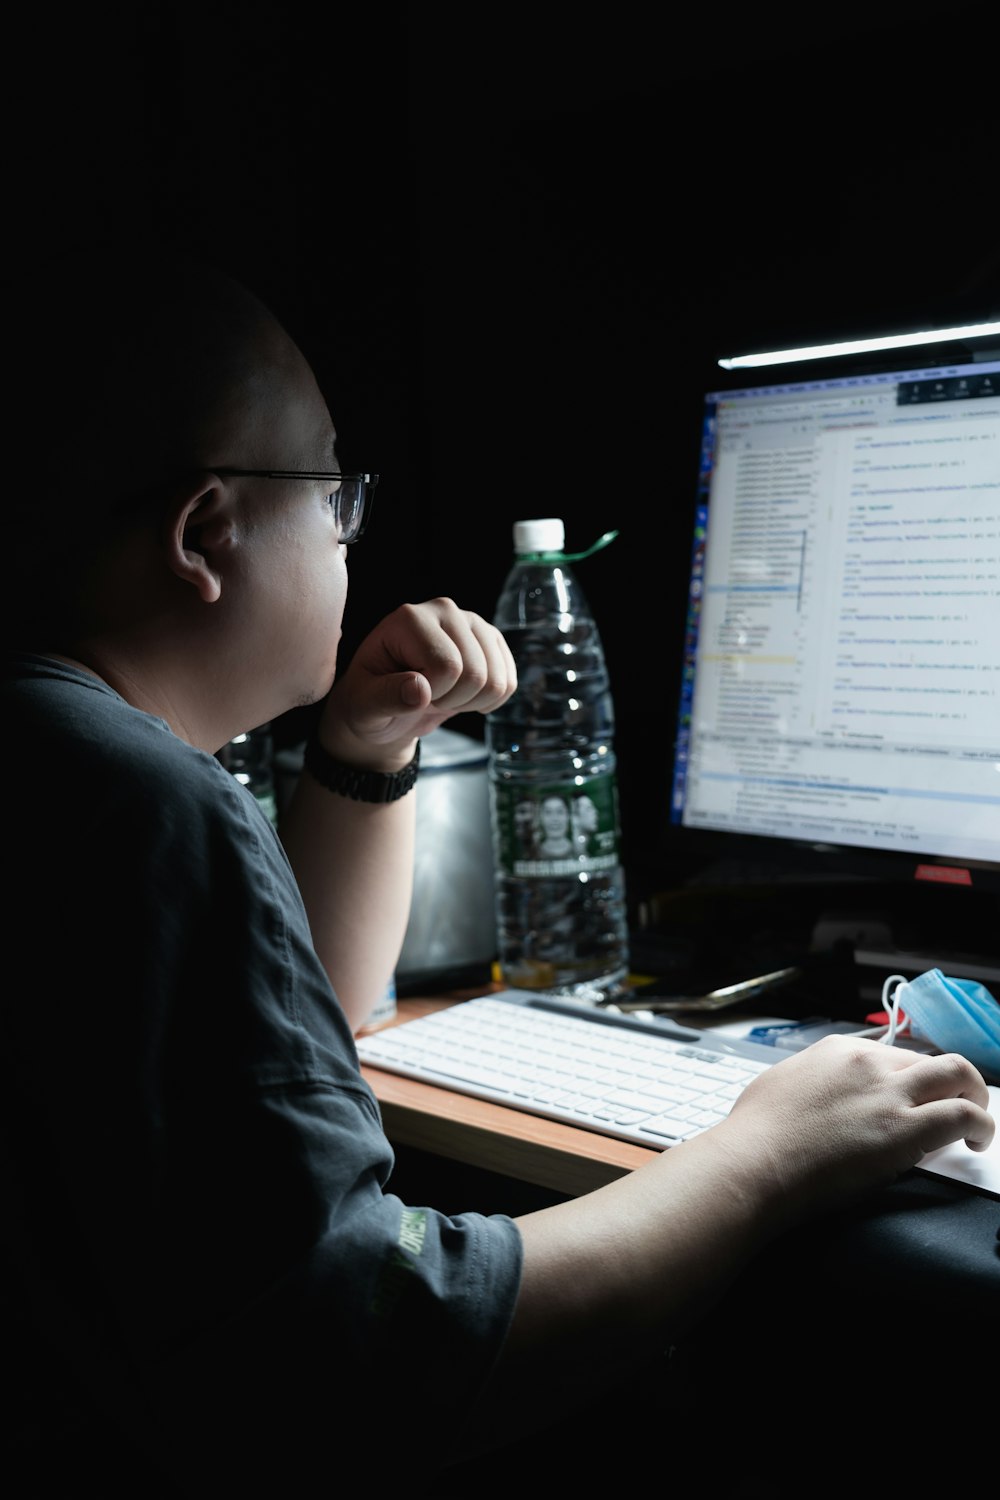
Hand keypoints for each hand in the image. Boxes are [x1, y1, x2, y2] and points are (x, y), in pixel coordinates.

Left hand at [318, 597, 516, 763]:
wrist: (385, 707)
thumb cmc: (369, 702)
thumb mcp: (364, 707)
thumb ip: (385, 698)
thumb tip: (420, 690)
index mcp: (409, 618)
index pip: (446, 666)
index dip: (432, 695)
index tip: (408, 693)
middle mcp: (444, 610)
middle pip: (475, 674)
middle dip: (452, 700)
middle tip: (427, 696)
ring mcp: (472, 622)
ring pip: (496, 680)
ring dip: (471, 702)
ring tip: (443, 694)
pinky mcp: (490, 639)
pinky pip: (509, 682)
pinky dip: (489, 701)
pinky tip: (464, 696)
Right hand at [715, 1035, 993, 1217]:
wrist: (754, 1162)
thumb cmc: (755, 1133)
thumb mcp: (781, 1085)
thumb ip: (810, 1083)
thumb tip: (818, 1095)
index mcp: (838, 1051)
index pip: (894, 1056)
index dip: (911, 1081)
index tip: (914, 1101)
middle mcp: (869, 1063)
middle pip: (932, 1060)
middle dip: (952, 1084)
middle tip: (957, 1107)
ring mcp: (889, 1093)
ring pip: (959, 1074)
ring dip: (976, 1096)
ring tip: (977, 1124)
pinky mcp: (905, 1129)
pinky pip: (964, 1116)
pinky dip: (982, 1126)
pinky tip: (977, 1143)